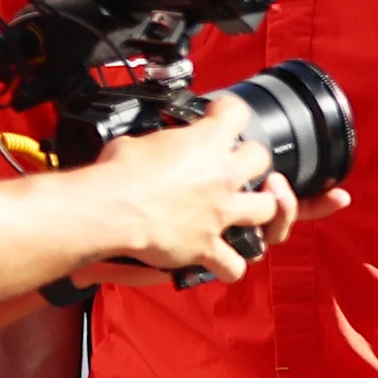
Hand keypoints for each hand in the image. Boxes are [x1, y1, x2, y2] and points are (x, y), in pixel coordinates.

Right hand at [77, 97, 278, 277]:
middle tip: (238, 165)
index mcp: (206, 142)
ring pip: (268, 209)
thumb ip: (160, 142)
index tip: (221, 115)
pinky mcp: (208, 246)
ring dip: (261, 210)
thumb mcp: (138, 141)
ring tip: (247, 210)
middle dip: (253, 160)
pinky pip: (234, 265)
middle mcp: (222, 175)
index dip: (229, 112)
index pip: (237, 112)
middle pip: (261, 159)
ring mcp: (220, 212)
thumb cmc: (117, 174)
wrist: (109, 209)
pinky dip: (231, 265)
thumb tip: (156, 145)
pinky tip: (224, 261)